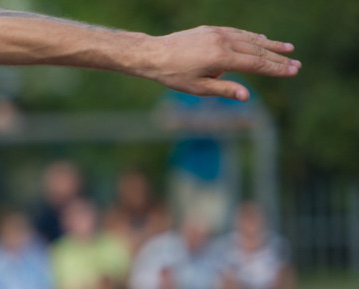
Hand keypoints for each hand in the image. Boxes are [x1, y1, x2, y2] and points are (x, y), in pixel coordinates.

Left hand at [145, 26, 299, 100]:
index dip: (276, 69)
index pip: (256, 65)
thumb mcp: (198, 88)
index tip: (293, 71)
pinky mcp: (212, 29)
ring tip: (288, 49)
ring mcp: (218, 33)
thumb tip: (247, 96)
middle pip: (257, 51)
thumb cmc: (174, 75)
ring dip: (270, 44)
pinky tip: (262, 39)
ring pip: (250, 39)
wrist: (153, 54)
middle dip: (278, 58)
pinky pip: (238, 32)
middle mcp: (223, 42)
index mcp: (222, 58)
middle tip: (297, 64)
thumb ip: (224, 90)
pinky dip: (252, 37)